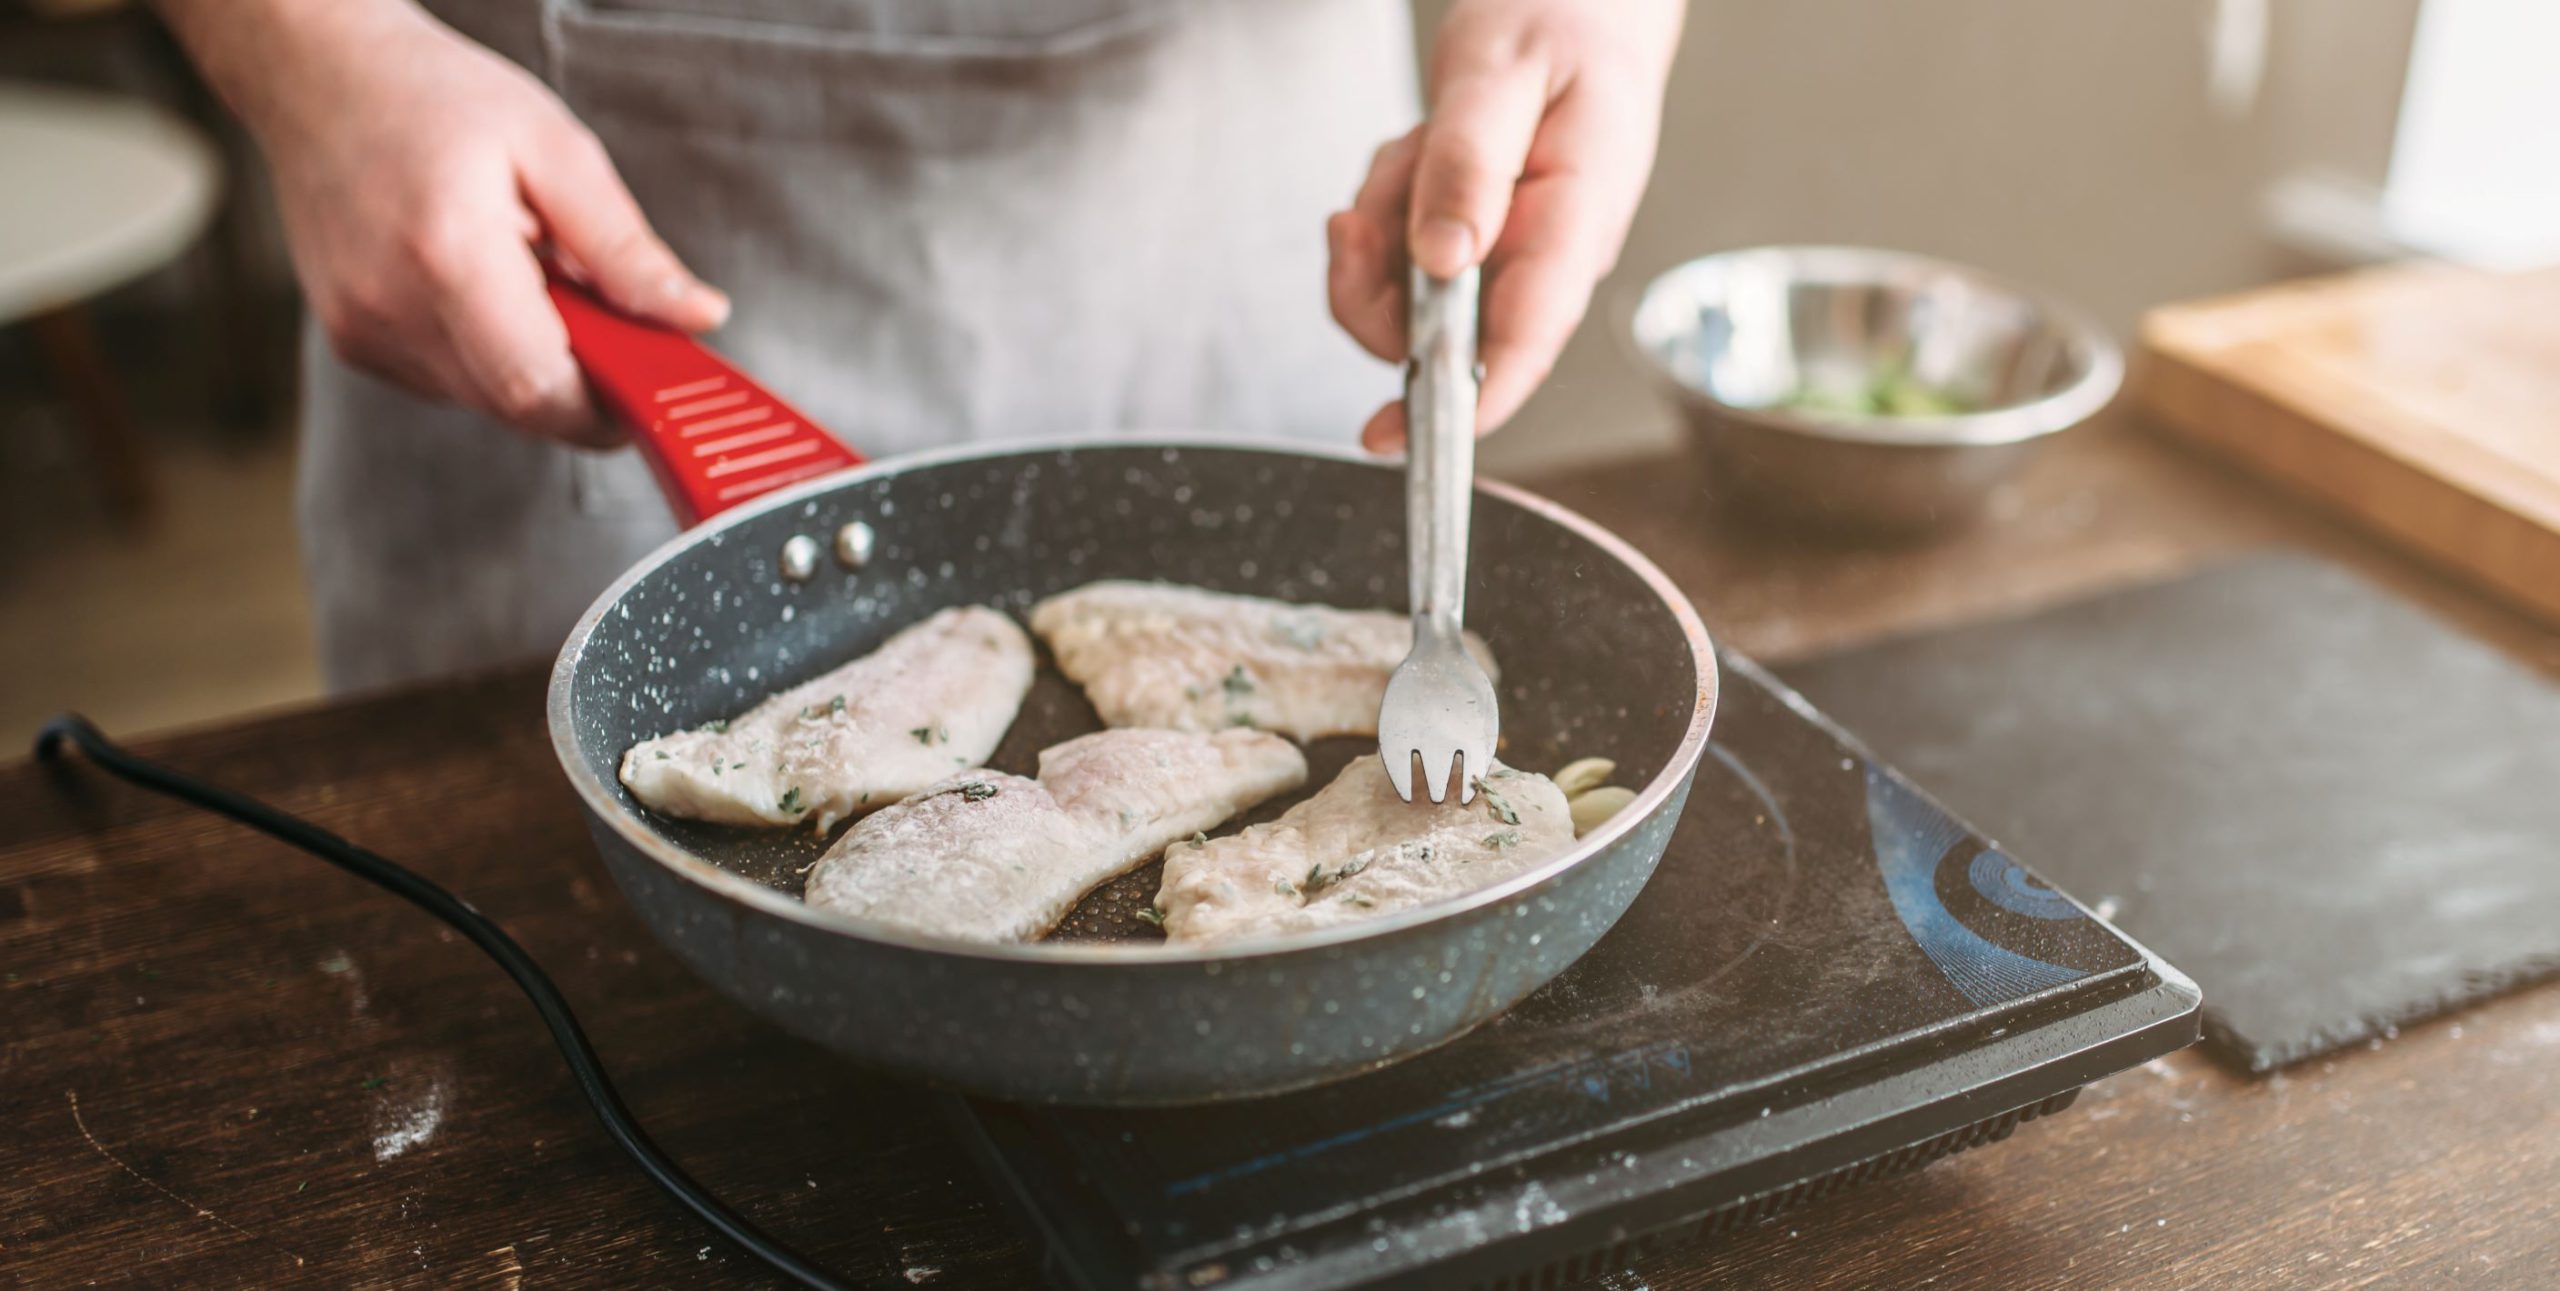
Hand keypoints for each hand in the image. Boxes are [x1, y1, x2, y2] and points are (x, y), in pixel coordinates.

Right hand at [162, 0, 726, 445]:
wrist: (317, 74)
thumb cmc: (429, 96)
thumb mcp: (555, 150)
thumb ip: (626, 247)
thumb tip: (695, 314)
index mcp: (447, 255)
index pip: (538, 387)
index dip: (606, 410)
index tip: (653, 390)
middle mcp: (391, 307)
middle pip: (516, 405)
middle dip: (580, 383)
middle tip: (608, 321)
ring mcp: (363, 330)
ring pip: (484, 399)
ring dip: (533, 363)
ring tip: (536, 281)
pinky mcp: (353, 341)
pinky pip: (447, 381)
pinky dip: (488, 353)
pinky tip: (487, 288)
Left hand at [1328, 0, 1681, 451]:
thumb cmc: (1565, 20)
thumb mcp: (1501, 75)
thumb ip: (1468, 166)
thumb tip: (1440, 262)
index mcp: (1576, 220)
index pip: (1526, 340)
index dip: (1468, 401)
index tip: (1402, 433)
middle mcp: (1545, 254)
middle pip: (1442, 334)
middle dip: (1377, 287)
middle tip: (1358, 218)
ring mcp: (1509, 253)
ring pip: (1408, 297)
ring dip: (1380, 232)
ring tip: (1411, 154)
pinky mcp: (1477, 241)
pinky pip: (1401, 258)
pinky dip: (1385, 209)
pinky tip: (1415, 158)